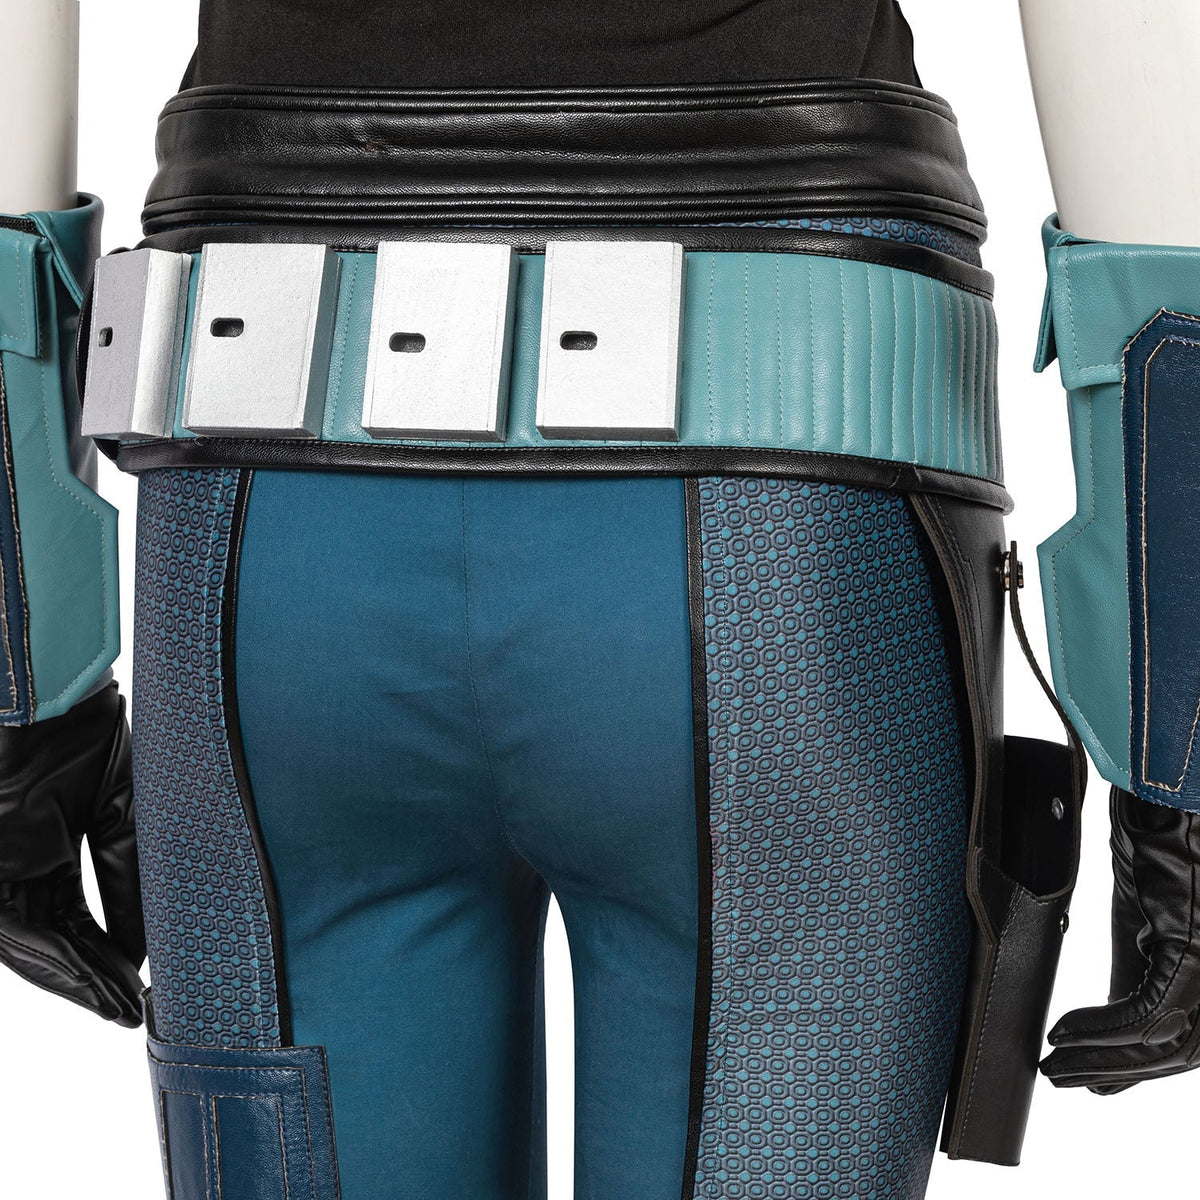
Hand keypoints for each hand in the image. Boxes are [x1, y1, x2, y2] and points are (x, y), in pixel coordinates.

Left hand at [0, 683, 144, 1026]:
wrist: (50, 692)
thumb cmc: (86, 732)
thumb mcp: (120, 810)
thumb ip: (127, 874)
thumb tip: (142, 943)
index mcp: (48, 843)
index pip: (76, 916)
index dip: (108, 952)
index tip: (141, 985)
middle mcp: (17, 862)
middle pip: (52, 936)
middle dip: (91, 975)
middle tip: (128, 1010)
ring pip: (28, 941)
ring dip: (72, 976)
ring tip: (114, 1004)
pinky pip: (9, 928)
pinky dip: (48, 955)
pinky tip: (86, 975)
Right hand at [1041, 787, 1199, 1092]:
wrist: (1164, 803)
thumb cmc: (1157, 850)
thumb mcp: (1142, 926)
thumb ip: (1135, 973)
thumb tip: (1109, 1022)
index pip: (1180, 1042)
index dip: (1135, 1071)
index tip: (1094, 1084)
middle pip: (1175, 1054)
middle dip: (1116, 1073)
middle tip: (1067, 1080)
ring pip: (1162, 1045)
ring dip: (1102, 1059)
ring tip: (1057, 1063)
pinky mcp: (1195, 955)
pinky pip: (1143, 1013)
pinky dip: (1098, 1027)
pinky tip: (1064, 1029)